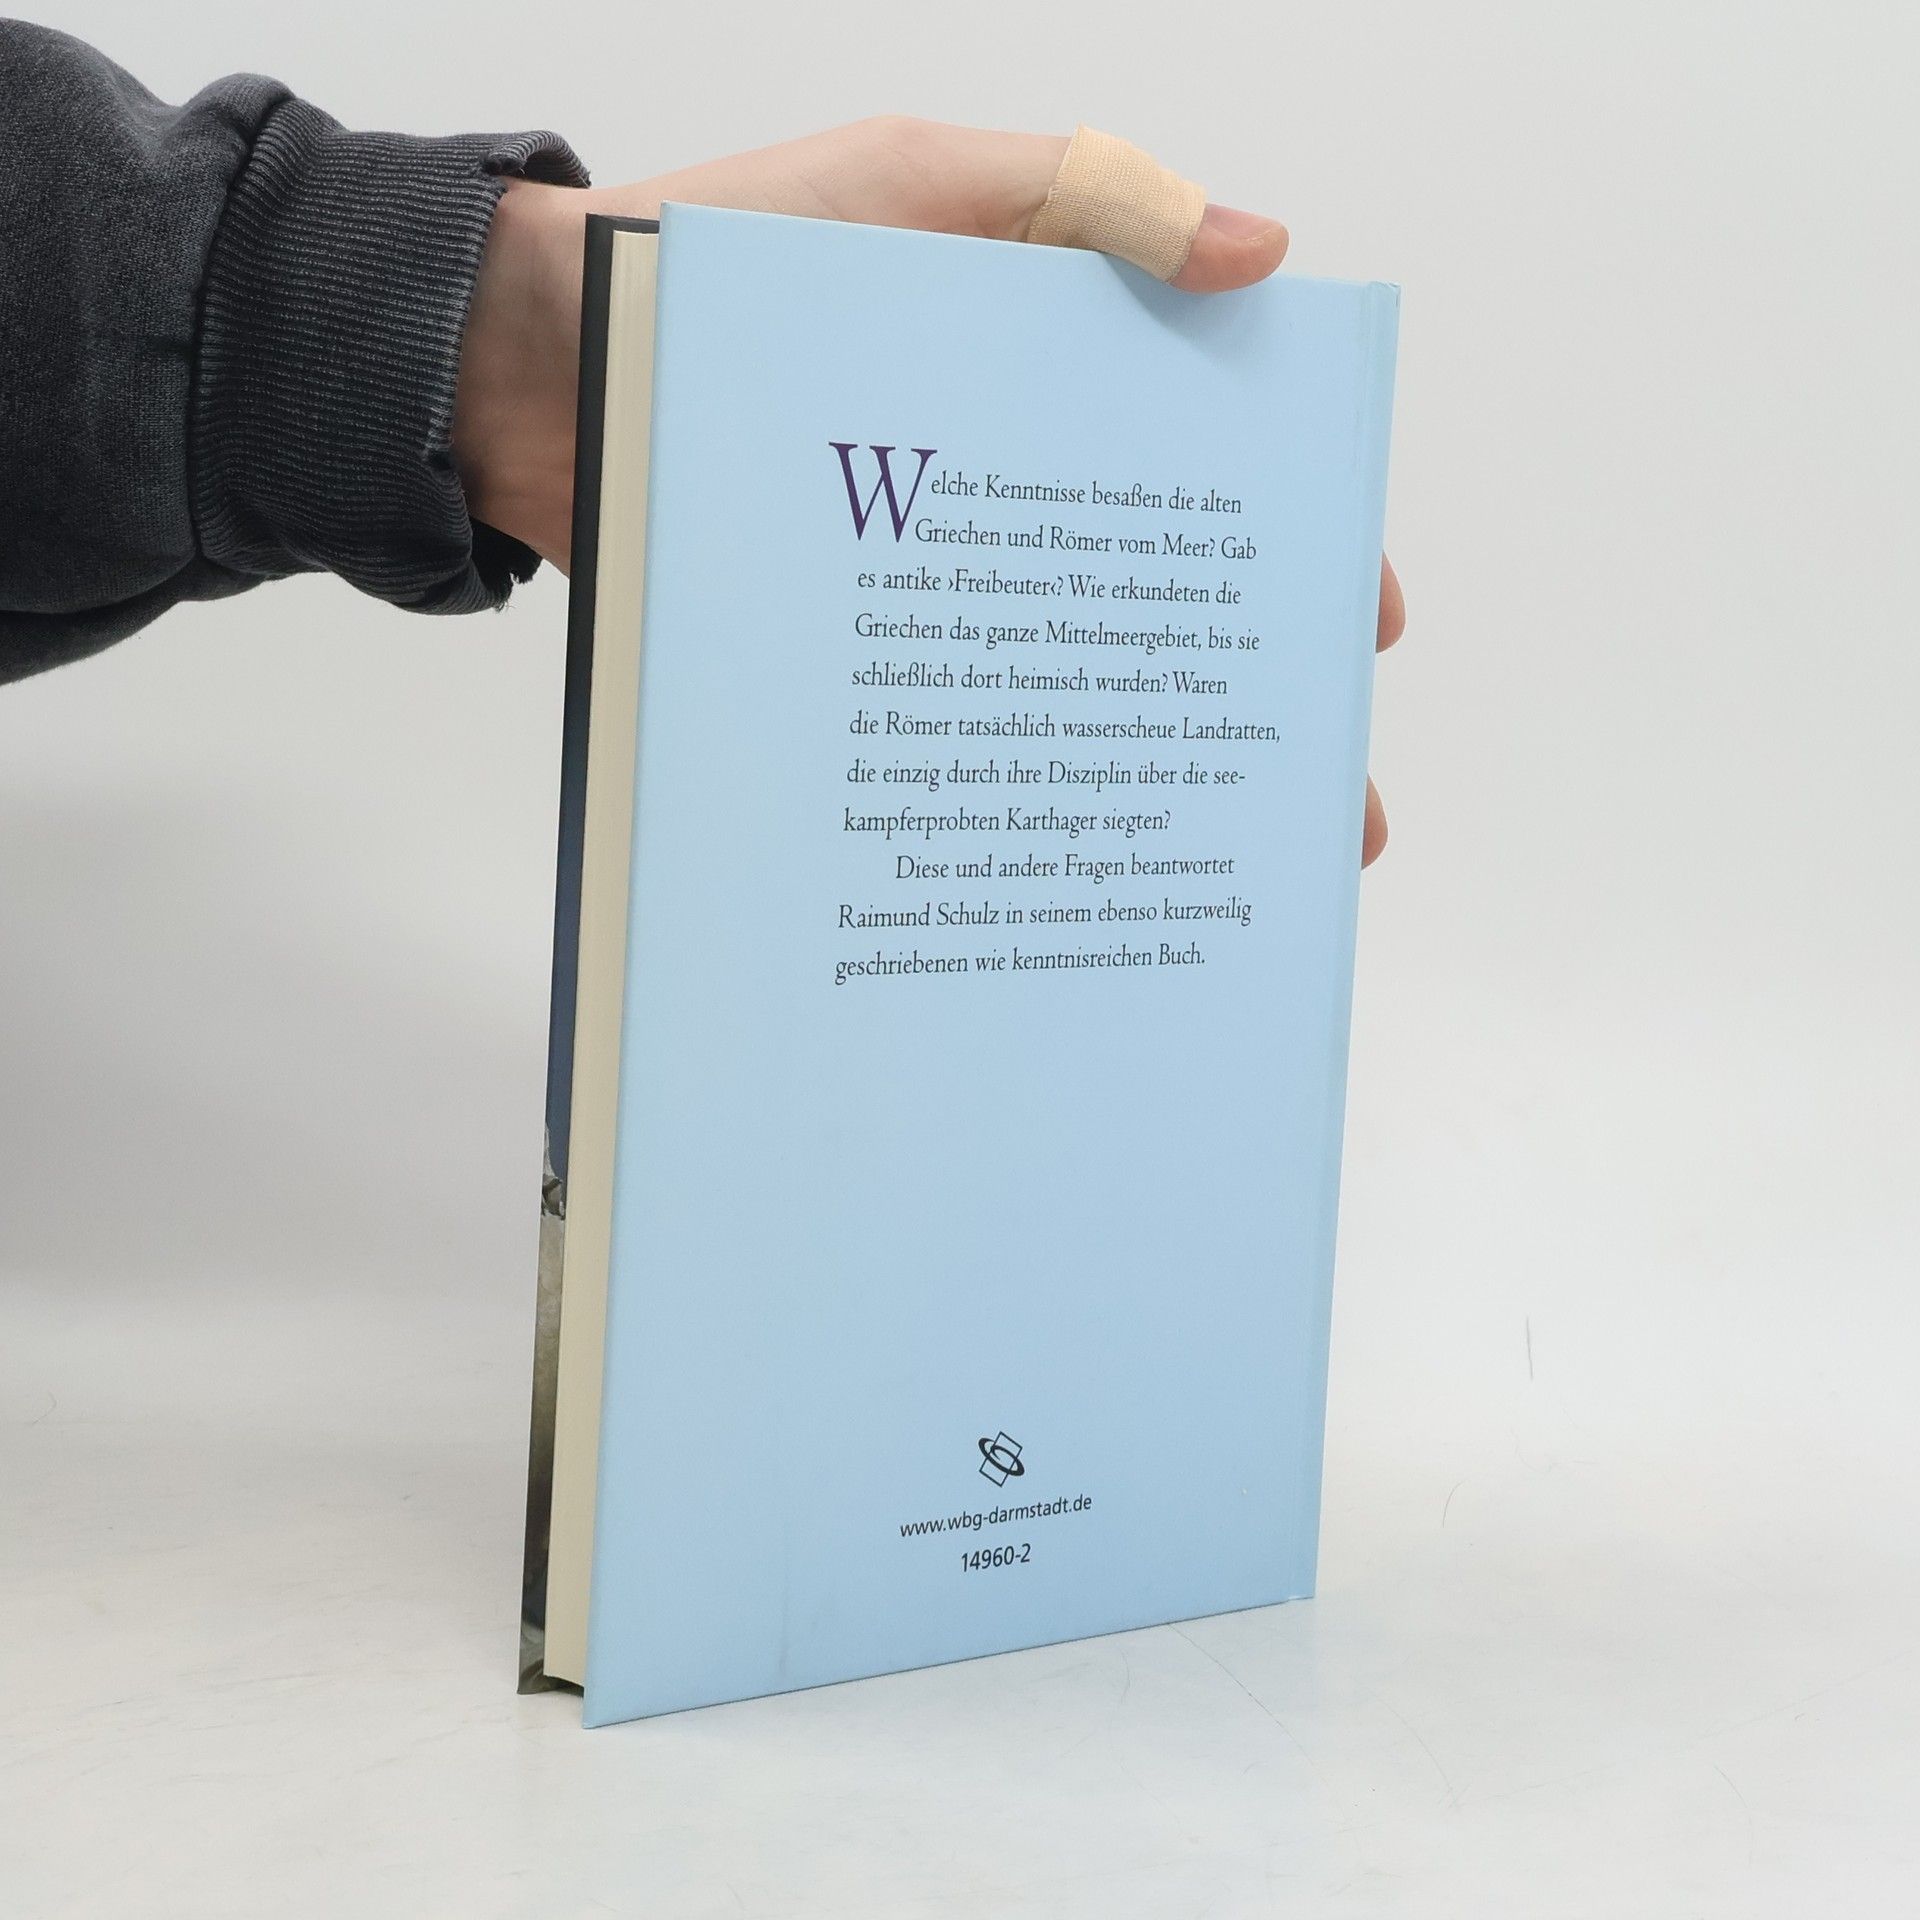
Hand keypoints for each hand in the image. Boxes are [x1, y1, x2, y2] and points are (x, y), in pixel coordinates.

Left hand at [452, 116, 1402, 862]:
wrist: (522, 369)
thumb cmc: (717, 261)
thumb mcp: (913, 188)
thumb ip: (1085, 201)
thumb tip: (1264, 255)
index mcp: (1034, 379)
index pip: (1196, 469)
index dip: (1281, 547)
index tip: (1350, 628)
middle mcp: (989, 495)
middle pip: (1140, 609)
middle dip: (1232, 711)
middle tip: (1312, 807)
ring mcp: (915, 587)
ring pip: (1049, 692)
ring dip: (1128, 783)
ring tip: (1197, 878)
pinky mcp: (837, 656)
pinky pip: (936, 725)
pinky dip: (998, 792)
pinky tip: (1049, 867)